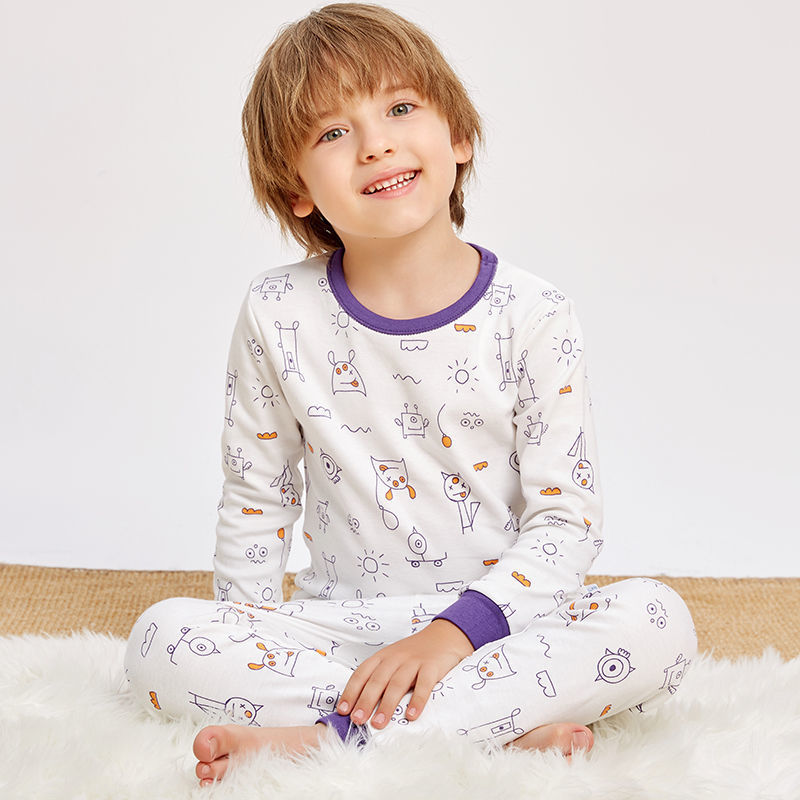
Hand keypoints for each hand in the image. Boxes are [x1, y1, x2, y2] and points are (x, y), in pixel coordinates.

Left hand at [336, 619, 473, 729]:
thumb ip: (380, 677)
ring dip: (386, 705)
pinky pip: (424, 684)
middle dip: (365, 701)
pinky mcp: (432, 666)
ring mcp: (414, 661)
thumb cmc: (414, 654)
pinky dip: (417, 700)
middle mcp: (395, 658)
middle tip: (357, 721)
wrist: (443, 636)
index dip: (351, 691)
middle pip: (377, 680)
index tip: (343, 710)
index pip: (362, 673)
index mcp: (382, 657)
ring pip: (397, 683)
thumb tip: (360, 706)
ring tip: (378, 724)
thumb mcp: (393, 660)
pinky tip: (411, 716)